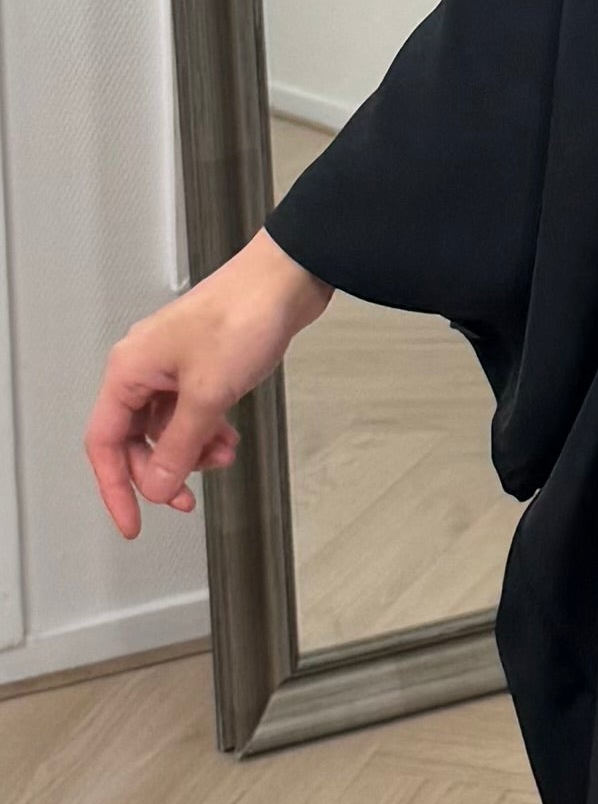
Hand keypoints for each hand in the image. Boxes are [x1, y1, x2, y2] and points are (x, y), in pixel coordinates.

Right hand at [84, 229, 332, 536]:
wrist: (286, 281)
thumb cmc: (243, 316)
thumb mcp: (207, 395)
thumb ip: (179, 447)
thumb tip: (157, 486)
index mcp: (129, 371)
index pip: (104, 443)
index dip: (115, 487)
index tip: (132, 522)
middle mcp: (143, 368)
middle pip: (134, 439)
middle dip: (161, 471)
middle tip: (186, 499)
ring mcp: (172, 367)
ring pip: (167, 429)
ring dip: (191, 452)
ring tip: (223, 457)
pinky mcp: (200, 365)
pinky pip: (190, 413)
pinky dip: (207, 432)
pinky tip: (228, 438)